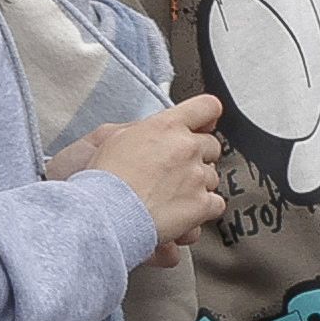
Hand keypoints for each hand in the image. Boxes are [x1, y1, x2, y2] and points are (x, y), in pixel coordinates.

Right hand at [49, 91, 229, 256]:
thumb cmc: (103, 179)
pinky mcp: (202, 204)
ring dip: (197, 185)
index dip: (207, 116)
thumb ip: (143, 128)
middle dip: (197, 156)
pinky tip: (182, 212)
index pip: (206, 108)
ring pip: (213, 177)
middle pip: (211, 146)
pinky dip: (202, 209)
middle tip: (174, 170)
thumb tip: (153, 130)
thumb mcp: (113, 137)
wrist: (104, 212)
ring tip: (169, 195)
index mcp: (166, 127)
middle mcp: (187, 148)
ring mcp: (197, 176)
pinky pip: (216, 204)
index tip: (203, 125)